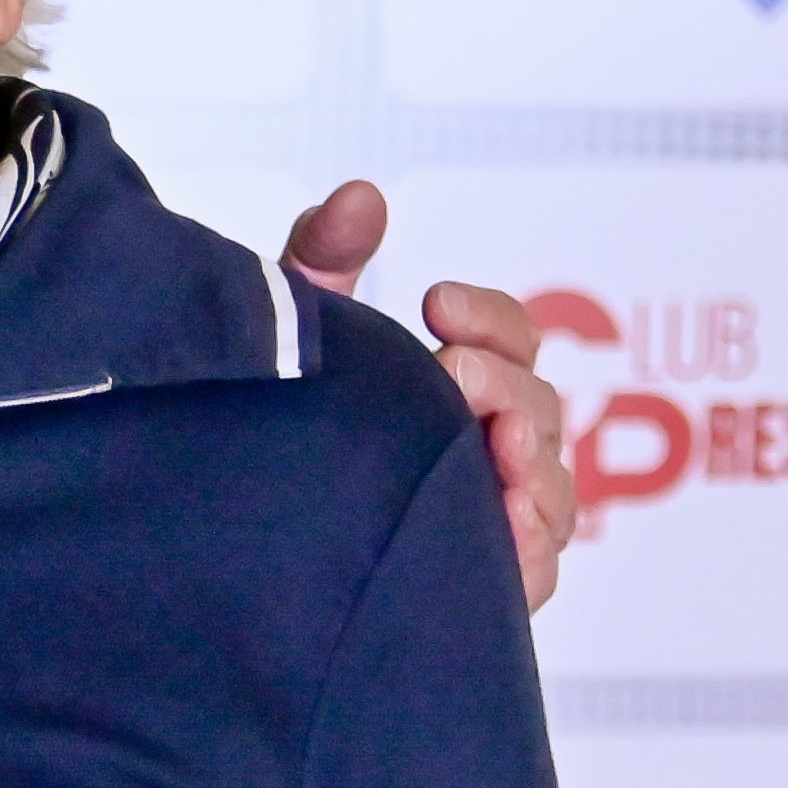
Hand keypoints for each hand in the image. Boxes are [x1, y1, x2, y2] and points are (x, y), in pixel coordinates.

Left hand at [285, 181, 576, 614]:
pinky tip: (505, 517)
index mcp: (466, 386)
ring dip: (528, 454)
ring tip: (493, 440)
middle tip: (452, 375)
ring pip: (551, 480)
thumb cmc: (286, 436)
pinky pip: (539, 565)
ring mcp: (501, 520)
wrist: (236, 554)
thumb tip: (361, 196)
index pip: (513, 336)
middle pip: (540, 403)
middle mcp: (495, 449)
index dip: (488, 315)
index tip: (435, 302)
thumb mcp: (299, 343)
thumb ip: (323, 262)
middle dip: (504, 381)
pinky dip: (531, 537)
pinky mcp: (493, 590)